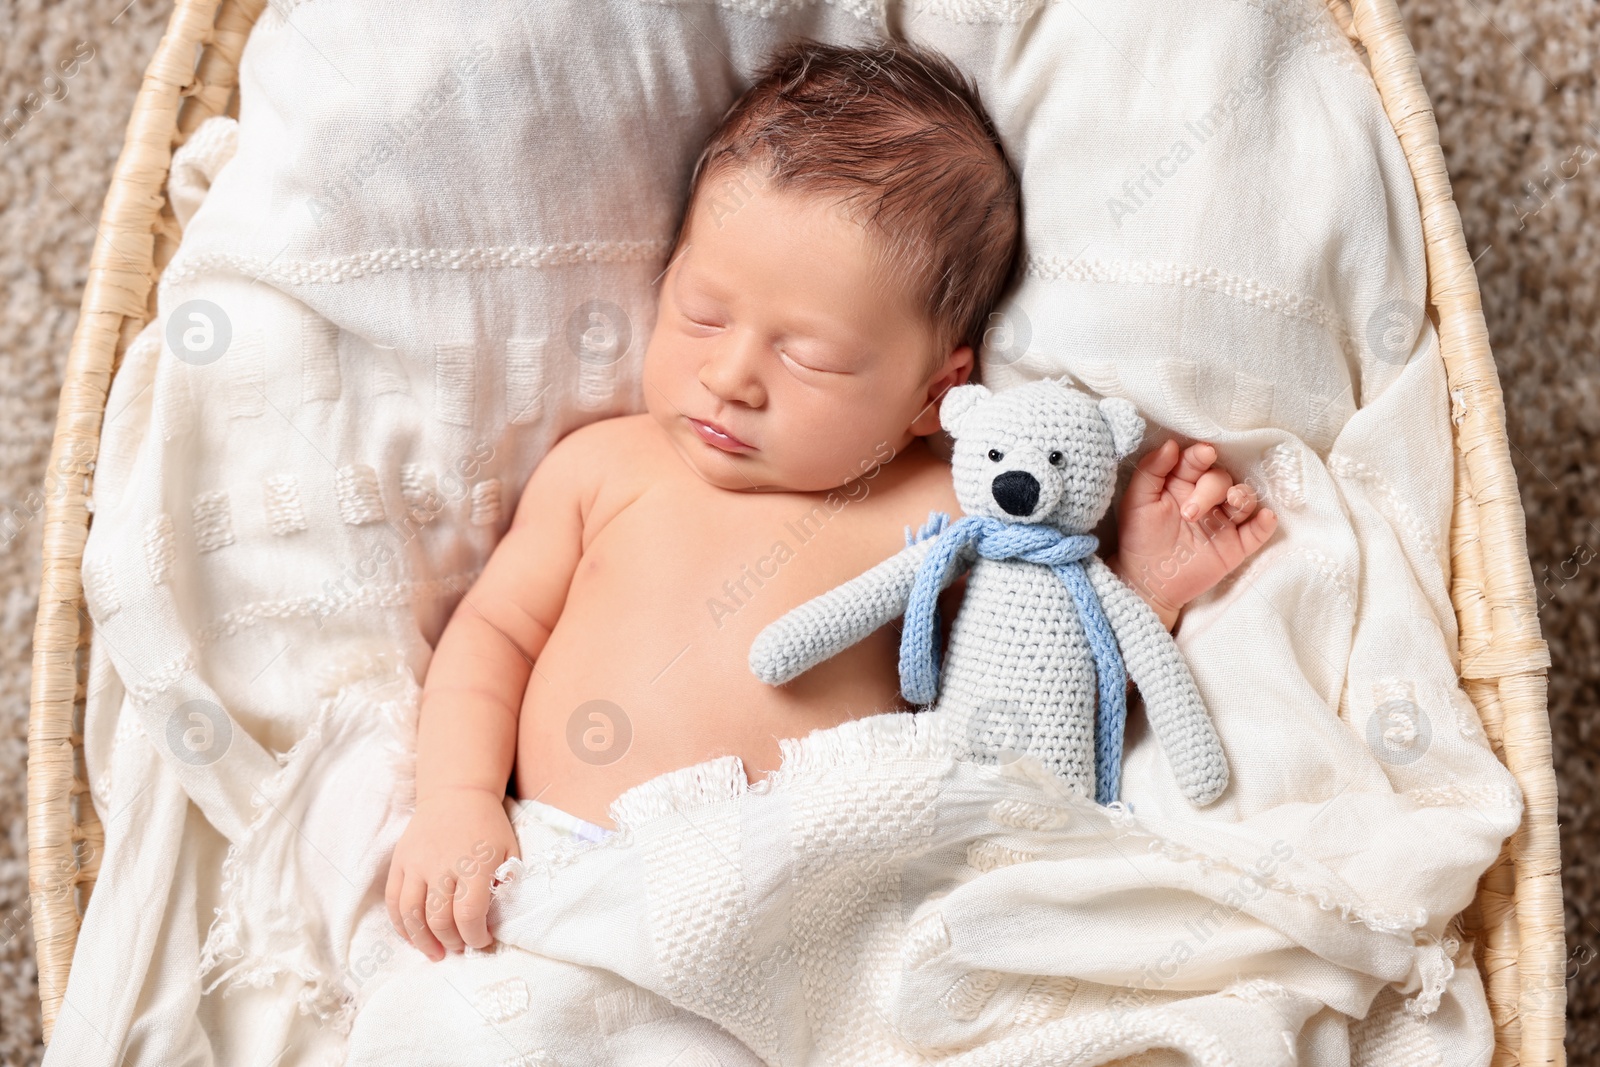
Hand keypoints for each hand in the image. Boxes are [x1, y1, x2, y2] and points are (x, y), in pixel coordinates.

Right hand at [385, 788, 519, 959]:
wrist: (457, 793)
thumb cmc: (488, 825)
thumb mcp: (509, 850)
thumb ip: (506, 882)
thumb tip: (495, 917)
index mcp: (475, 864)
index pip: (470, 914)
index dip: (475, 937)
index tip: (483, 942)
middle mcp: (442, 865)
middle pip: (439, 919)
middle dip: (452, 942)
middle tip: (460, 948)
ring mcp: (417, 864)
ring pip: (411, 914)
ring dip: (423, 941)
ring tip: (435, 953)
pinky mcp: (400, 862)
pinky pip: (394, 901)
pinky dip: (400, 925)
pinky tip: (413, 937)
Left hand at [1110, 440, 1277, 628]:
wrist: (1145, 581)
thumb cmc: (1138, 537)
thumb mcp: (1137, 501)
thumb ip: (1151, 471)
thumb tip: (1171, 444)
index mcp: (1182, 483)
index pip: (1198, 461)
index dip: (1202, 455)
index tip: (1203, 455)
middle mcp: (1206, 498)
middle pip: (1222, 479)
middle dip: (1210, 488)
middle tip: (1189, 513)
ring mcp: (1223, 522)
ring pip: (1245, 499)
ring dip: (1243, 496)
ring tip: (1232, 503)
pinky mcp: (1235, 546)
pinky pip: (1258, 532)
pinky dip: (1265, 523)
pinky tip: (1265, 517)